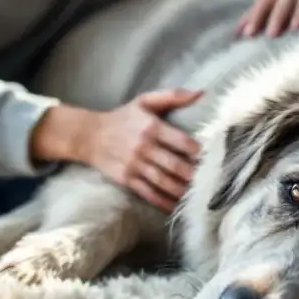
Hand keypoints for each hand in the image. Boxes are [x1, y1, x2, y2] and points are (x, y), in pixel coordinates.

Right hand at [81, 89, 203, 212]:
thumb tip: (202, 93)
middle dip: (192, 173)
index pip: (180, 141)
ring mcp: (134, 165)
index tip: (208, 156)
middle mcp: (143, 147)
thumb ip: (173, 96)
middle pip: (173, 164)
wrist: (89, 135)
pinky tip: (174, 206)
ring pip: (162, 181)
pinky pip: (147, 192)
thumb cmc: (123, 117)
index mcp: (151, 127)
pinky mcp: (126, 179)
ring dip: (180, 189)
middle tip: (207, 179)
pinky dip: (162, 201)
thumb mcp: (145, 101)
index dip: (196, 150)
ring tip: (195, 194)